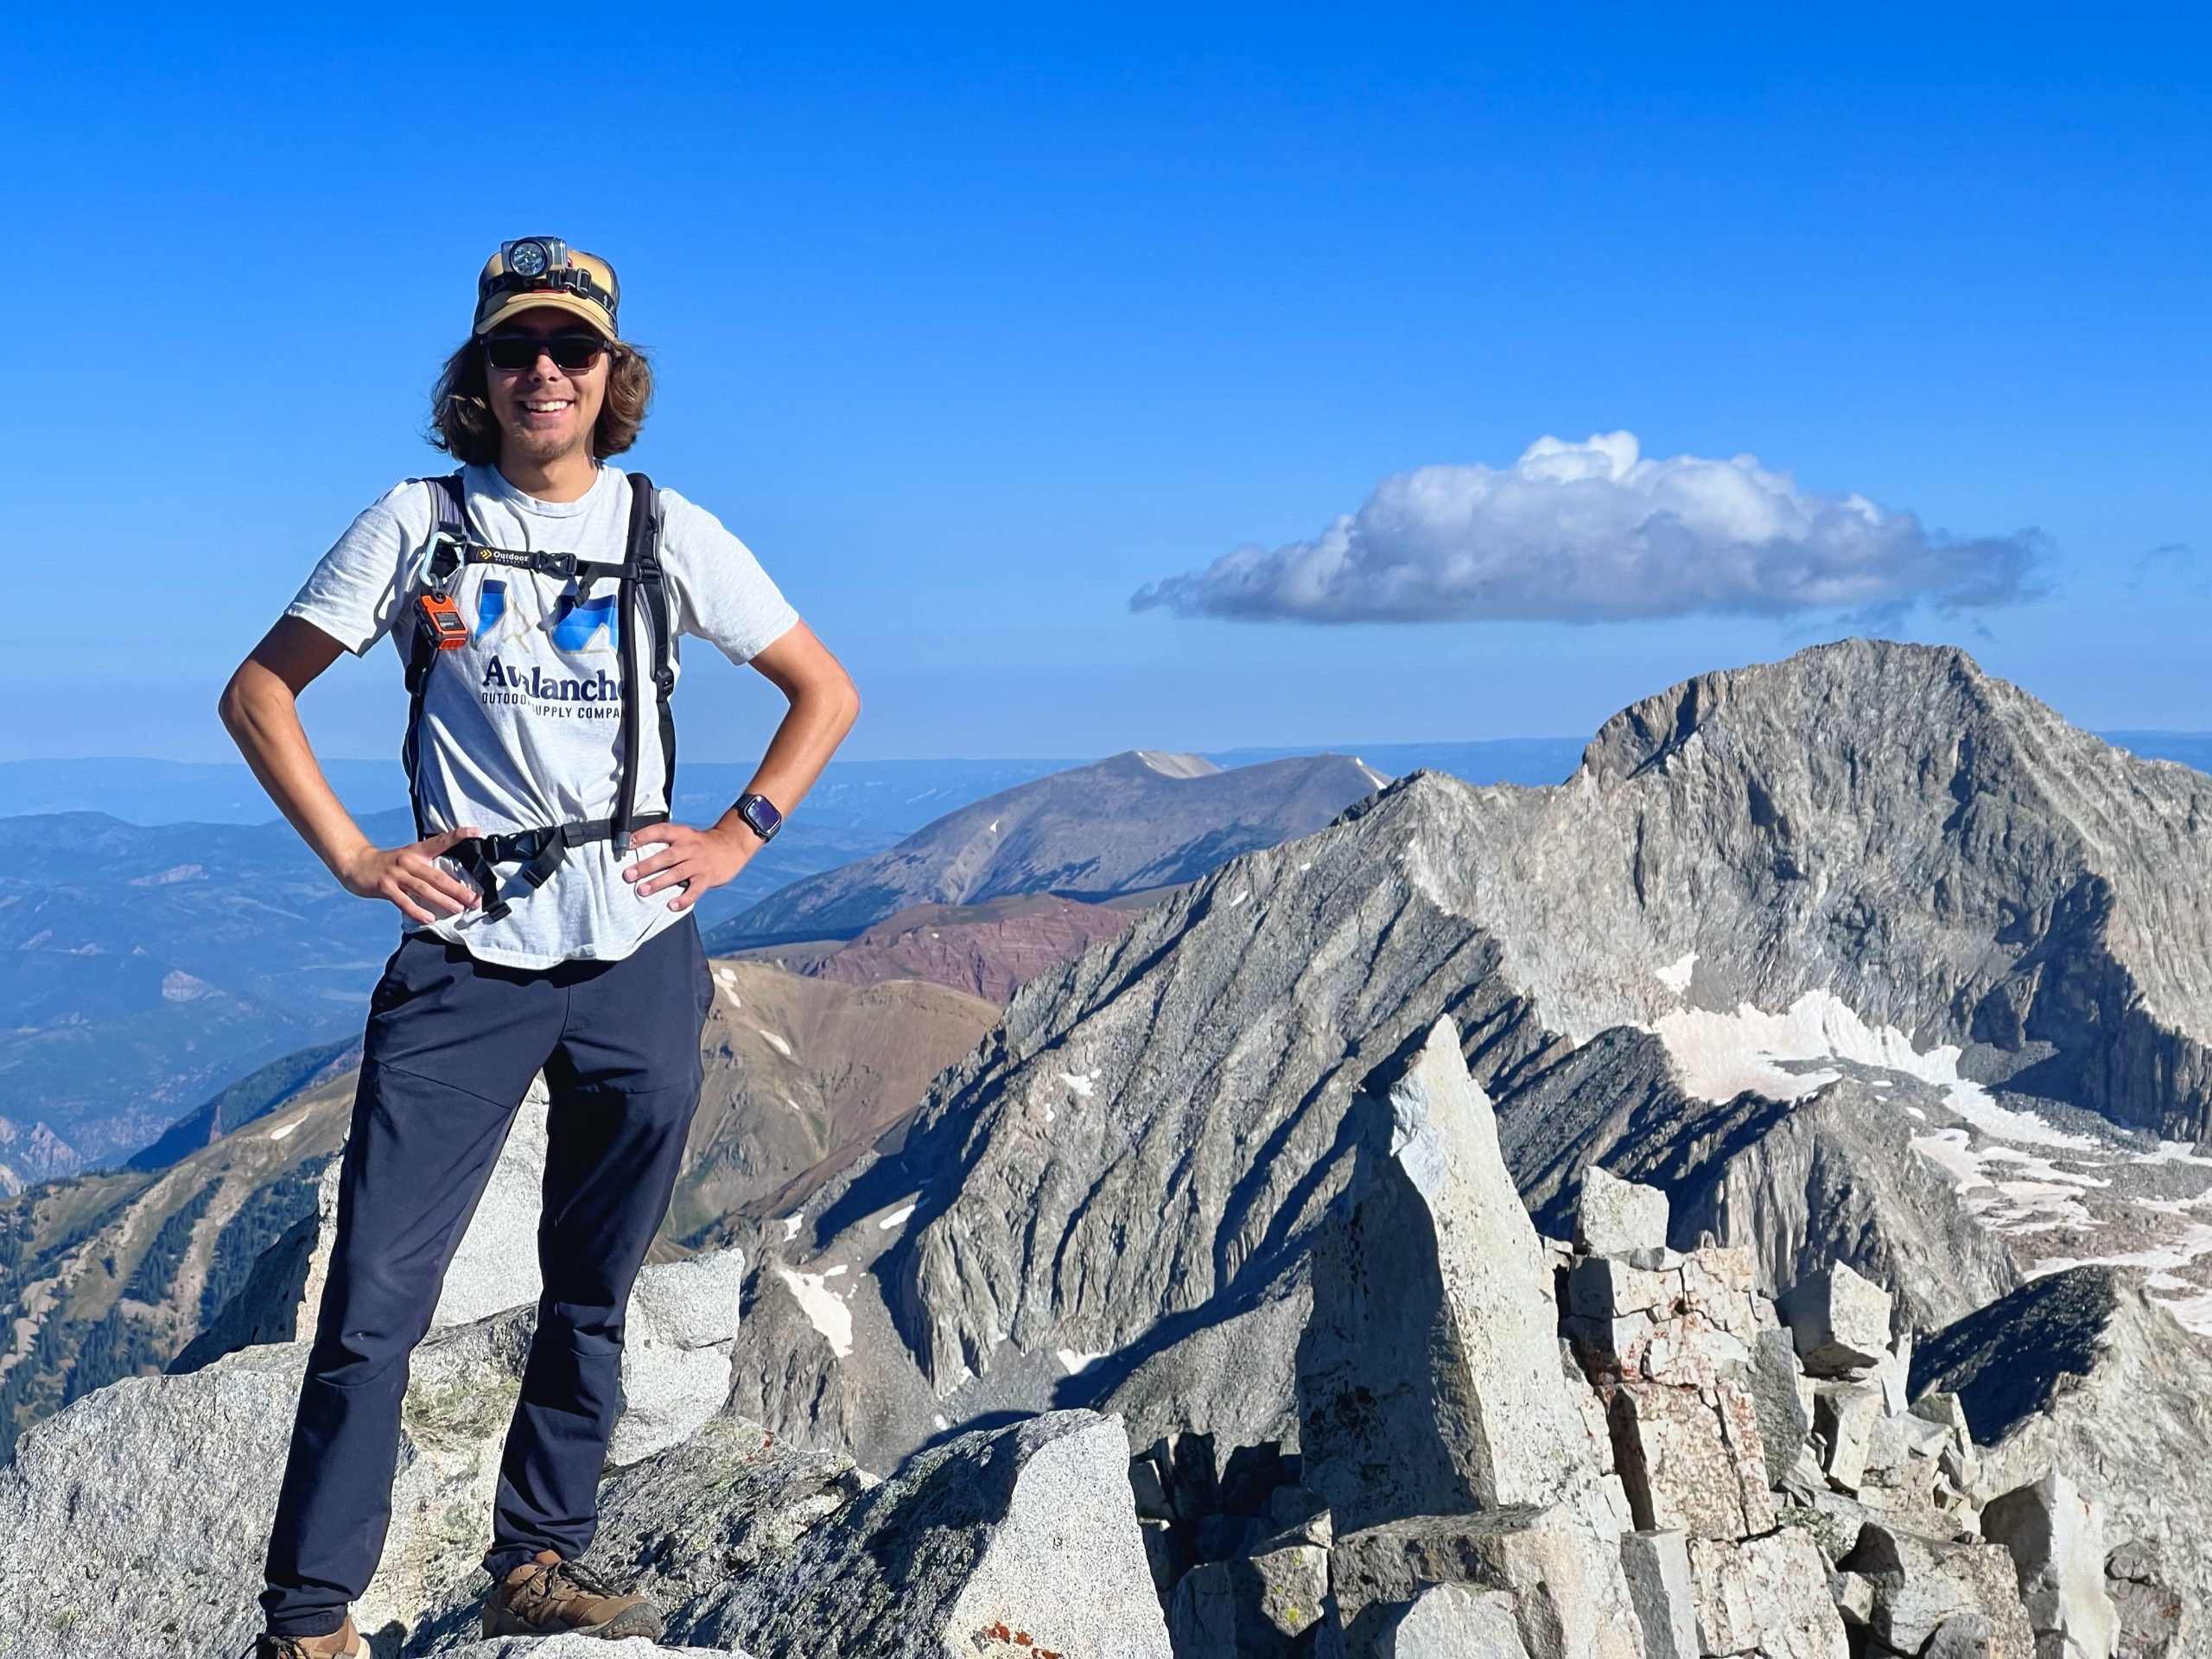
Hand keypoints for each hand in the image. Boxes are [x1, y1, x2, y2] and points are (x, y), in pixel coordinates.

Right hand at [337, 826, 483, 924]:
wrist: (356, 864)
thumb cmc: (388, 865)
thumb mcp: (408, 859)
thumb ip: (427, 869)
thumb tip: (453, 887)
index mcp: (417, 852)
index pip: (441, 841)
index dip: (458, 835)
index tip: (475, 831)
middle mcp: (408, 861)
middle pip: (437, 876)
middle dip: (458, 889)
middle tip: (474, 899)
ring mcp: (396, 874)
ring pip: (423, 889)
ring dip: (442, 900)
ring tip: (457, 909)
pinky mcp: (384, 886)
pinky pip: (404, 901)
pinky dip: (417, 911)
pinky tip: (429, 918)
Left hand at [624, 822, 758, 910]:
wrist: (732, 846)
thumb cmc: (701, 844)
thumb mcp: (686, 835)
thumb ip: (667, 842)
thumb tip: (636, 849)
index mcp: (682, 834)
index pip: (661, 831)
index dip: (644, 836)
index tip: (627, 843)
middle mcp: (690, 847)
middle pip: (667, 856)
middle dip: (647, 866)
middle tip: (629, 874)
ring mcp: (699, 864)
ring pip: (677, 873)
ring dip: (658, 882)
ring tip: (642, 890)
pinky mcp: (707, 878)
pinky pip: (694, 891)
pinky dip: (683, 899)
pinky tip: (671, 905)